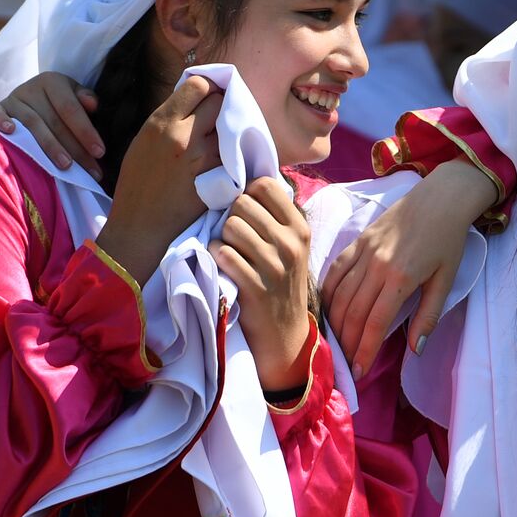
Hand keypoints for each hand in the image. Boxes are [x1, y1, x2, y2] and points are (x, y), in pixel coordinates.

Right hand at [0, 72, 104, 179]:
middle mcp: (31, 88)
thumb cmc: (59, 101)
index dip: (86, 131)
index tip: (100, 153)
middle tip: (90, 172)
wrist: (29, 96)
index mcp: (53, 81)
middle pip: (54, 121)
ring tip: (66, 167)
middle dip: (74, 148)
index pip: (70, 109)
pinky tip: (10, 132)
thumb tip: (92, 104)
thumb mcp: (74, 95)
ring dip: (50, 147)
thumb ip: (86, 99)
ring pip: (32, 125)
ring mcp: (13, 99)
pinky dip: (1, 122)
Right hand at [95, 75, 221, 284]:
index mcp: (160, 122)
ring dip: (231, 130)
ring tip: (223, 140)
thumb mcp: (144, 141)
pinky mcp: (218, 176)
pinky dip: (235, 152)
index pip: (197, 85)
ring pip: (231, 126)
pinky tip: (229, 158)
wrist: (141, 224)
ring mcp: (203, 156)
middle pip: (219, 101)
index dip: (207, 89)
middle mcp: (183, 135)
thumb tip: (194, 99)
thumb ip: (170, 119)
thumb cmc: (138, 183)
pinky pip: (235, 152)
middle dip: (221, 106)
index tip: (209, 97)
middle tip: (219, 119)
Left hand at [210, 177, 313, 390]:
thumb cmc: (281, 283)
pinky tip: (224, 266)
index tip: (246, 211)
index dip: (248, 193)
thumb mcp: (291, 247)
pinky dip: (216, 256)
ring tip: (231, 252)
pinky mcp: (255, 285)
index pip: (265, 185)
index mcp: (300, 228)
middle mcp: (291, 243)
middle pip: (242, 204)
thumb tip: (244, 183)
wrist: (285, 332)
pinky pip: (223, 253)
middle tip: (236, 236)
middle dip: (231, 216)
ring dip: (222, 238)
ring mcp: (274, 265)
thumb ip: (275, 217)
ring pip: (230, 227)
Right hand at [323, 159, 495, 377]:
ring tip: (335, 344)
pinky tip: (326, 310)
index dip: (364, 350)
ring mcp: (364, 251)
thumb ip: (429, 316)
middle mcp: (377, 266)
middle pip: (353, 313)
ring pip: (340, 295)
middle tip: (344, 365)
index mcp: (401, 278)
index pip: (375, 323)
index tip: (359, 371)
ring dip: (335, 323)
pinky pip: (335, 271)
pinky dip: (327, 293)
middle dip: (347, 343)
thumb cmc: (448, 241)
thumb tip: (416, 349)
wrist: (441, 198)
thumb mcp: (446, 280)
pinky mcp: (357, 241)